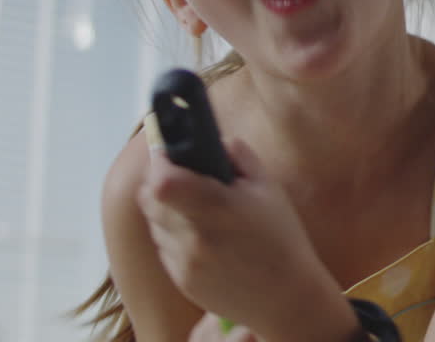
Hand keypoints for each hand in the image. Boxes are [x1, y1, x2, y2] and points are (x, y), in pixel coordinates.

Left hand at [138, 137, 341, 336]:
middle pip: (149, 199)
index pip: (162, 180)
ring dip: (168, 211)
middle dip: (160, 182)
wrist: (285, 296)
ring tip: (200, 213)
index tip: (171, 154)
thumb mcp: (269, 188)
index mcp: (216, 206)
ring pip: (155, 223)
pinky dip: (175, 237)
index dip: (160, 162)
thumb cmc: (281, 238)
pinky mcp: (180, 279)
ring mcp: (183, 260)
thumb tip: (214, 139)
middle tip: (183, 179)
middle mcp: (193, 235)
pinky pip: (164, 247)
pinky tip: (205, 240)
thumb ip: (239, 155)